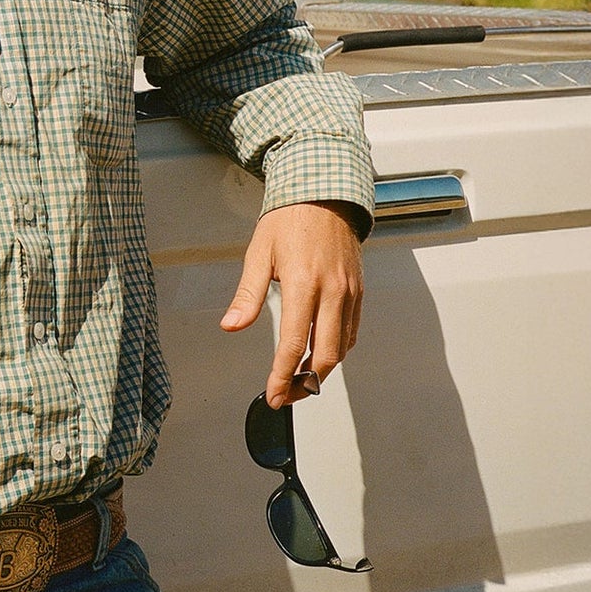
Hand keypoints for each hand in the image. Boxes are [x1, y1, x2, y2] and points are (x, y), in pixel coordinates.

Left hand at [220, 200, 363, 407]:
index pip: (293, 343)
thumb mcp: (258, 254)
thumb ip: (247, 294)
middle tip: (287, 395)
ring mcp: (349, 293)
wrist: (324, 196)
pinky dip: (337, 349)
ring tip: (299, 380)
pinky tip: (319, 353)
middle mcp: (332, 292)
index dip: (282, 376)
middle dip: (305, 384)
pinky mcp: (358, 292)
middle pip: (325, 355)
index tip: (273, 394)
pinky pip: (351, 331)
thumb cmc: (288, 221)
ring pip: (341, 348)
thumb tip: (231, 325)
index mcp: (303, 283)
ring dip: (322, 370)